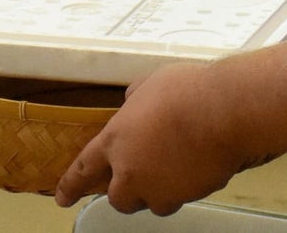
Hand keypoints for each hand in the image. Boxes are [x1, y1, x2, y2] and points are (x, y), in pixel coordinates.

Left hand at [53, 62, 271, 216]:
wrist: (223, 111)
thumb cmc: (187, 92)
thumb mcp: (151, 83)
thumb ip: (136, 97)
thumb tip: (134, 98)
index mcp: (115, 141)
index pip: (83, 170)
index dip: (70, 185)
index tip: (63, 197)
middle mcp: (131, 172)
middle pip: (118, 198)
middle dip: (127, 190)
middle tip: (143, 173)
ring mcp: (160, 188)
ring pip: (153, 202)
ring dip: (159, 189)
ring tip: (178, 164)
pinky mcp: (187, 196)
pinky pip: (183, 196)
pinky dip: (186, 185)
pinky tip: (198, 161)